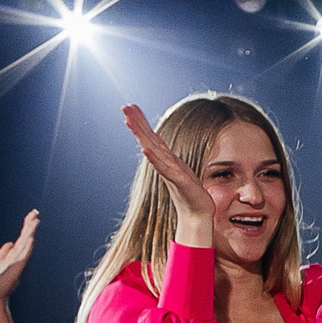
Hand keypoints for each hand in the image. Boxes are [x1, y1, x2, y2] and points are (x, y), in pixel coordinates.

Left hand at [0, 209, 38, 306]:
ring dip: (29, 232)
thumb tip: (9, 243)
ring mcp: (16, 262)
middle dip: (29, 225)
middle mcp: (16, 257)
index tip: (32, 217)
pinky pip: (22, 255)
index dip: (26, 227)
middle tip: (35, 213)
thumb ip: (4, 253)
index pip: (21, 238)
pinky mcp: (14, 268)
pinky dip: (27, 247)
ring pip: (24, 243)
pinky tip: (30, 239)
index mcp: (13, 255)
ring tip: (35, 220)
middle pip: (24, 238)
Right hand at [122, 104, 213, 244]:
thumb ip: (172, 161)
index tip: (130, 107)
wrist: (197, 215)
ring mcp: (169, 172)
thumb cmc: (191, 195)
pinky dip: (154, 159)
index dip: (142, 122)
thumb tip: (166, 152)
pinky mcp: (177, 181)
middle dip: (136, 122)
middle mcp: (165, 163)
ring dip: (141, 135)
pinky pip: (164, 168)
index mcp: (166, 160)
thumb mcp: (182, 171)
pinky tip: (145, 149)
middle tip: (124, 106)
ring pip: (152, 149)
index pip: (152, 137)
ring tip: (129, 121)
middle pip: (148, 139)